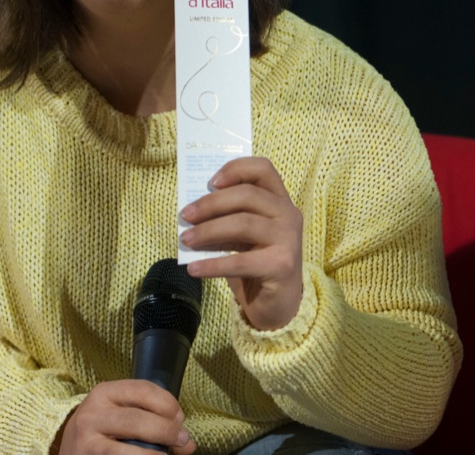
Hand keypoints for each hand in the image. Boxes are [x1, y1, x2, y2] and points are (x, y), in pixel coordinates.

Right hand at [55, 380, 194, 454]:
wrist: (67, 450)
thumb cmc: (101, 430)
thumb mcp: (119, 414)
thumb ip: (152, 419)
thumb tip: (188, 444)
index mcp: (104, 393)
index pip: (143, 389)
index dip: (168, 403)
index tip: (179, 417)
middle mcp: (92, 414)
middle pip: (139, 419)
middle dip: (168, 430)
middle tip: (182, 440)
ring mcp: (87, 441)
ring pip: (130, 449)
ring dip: (156, 454)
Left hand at [179, 156, 303, 330]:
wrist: (278, 305)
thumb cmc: (256, 264)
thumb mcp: (244, 236)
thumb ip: (229, 218)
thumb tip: (194, 211)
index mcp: (280, 201)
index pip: (263, 169)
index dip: (236, 169)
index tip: (210, 183)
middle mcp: (289, 215)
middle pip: (247, 195)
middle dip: (211, 203)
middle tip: (185, 216)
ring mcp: (288, 240)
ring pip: (243, 223)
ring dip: (208, 231)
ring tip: (185, 240)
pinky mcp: (282, 265)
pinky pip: (240, 261)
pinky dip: (212, 264)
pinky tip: (193, 269)